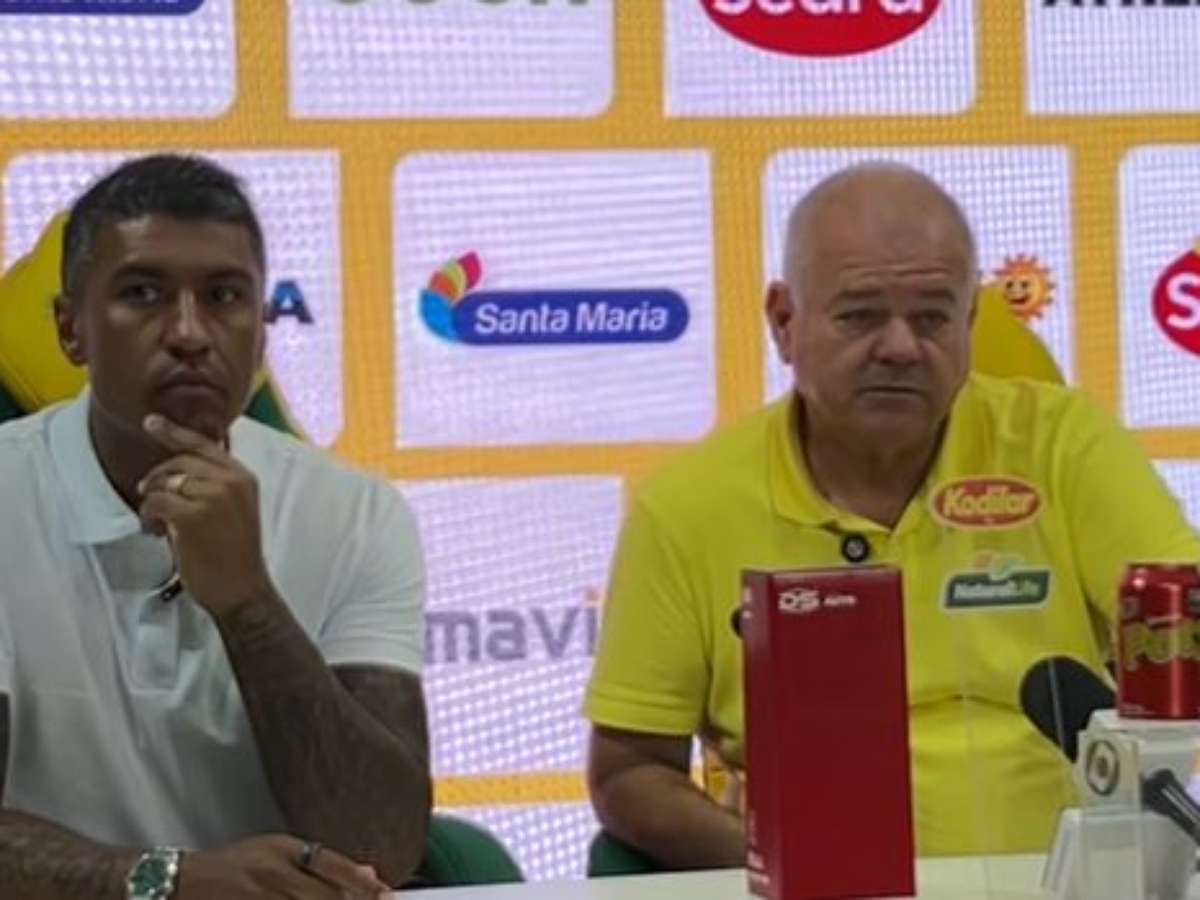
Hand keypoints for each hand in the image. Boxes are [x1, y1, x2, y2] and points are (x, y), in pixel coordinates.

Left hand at [137, 413, 272, 617]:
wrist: (243, 589)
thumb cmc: (235, 554)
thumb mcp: (235, 509)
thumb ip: (215, 485)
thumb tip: (179, 470)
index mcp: (244, 477)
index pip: (204, 445)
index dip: (174, 432)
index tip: (151, 422)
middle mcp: (232, 481)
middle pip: (179, 462)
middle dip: (157, 478)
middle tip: (150, 498)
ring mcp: (214, 497)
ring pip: (165, 481)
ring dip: (152, 500)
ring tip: (155, 522)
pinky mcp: (194, 516)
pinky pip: (156, 502)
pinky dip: (148, 516)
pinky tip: (155, 531)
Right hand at [177, 834, 391, 898]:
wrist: (179, 881)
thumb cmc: (234, 865)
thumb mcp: (276, 852)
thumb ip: (319, 862)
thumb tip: (369, 873)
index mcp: (282, 849)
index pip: (331, 865)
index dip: (360, 883)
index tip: (385, 894)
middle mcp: (272, 872)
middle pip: (324, 894)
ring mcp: (259, 896)